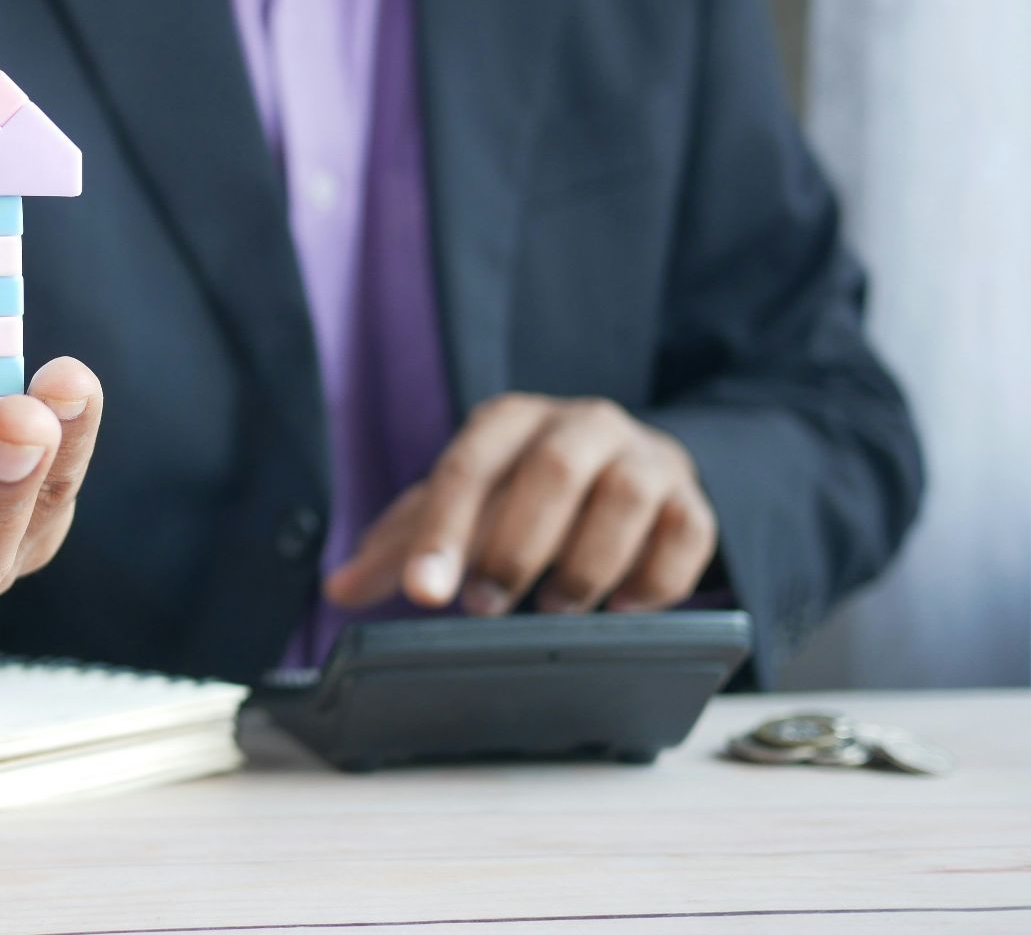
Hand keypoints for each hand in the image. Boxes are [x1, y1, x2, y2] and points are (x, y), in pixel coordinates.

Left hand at [325, 394, 716, 615]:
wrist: (627, 468)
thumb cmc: (525, 492)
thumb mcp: (462, 507)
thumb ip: (402, 546)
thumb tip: (338, 588)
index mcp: (510, 421)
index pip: (468, 468)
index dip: (443, 533)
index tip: (425, 594)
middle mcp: (582, 424)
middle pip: (552, 471)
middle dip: (516, 547)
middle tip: (486, 607)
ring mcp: (645, 459)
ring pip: (625, 498)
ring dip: (586, 564)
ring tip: (557, 609)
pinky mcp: (692, 500)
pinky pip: (686, 534)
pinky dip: (654, 579)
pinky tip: (622, 608)